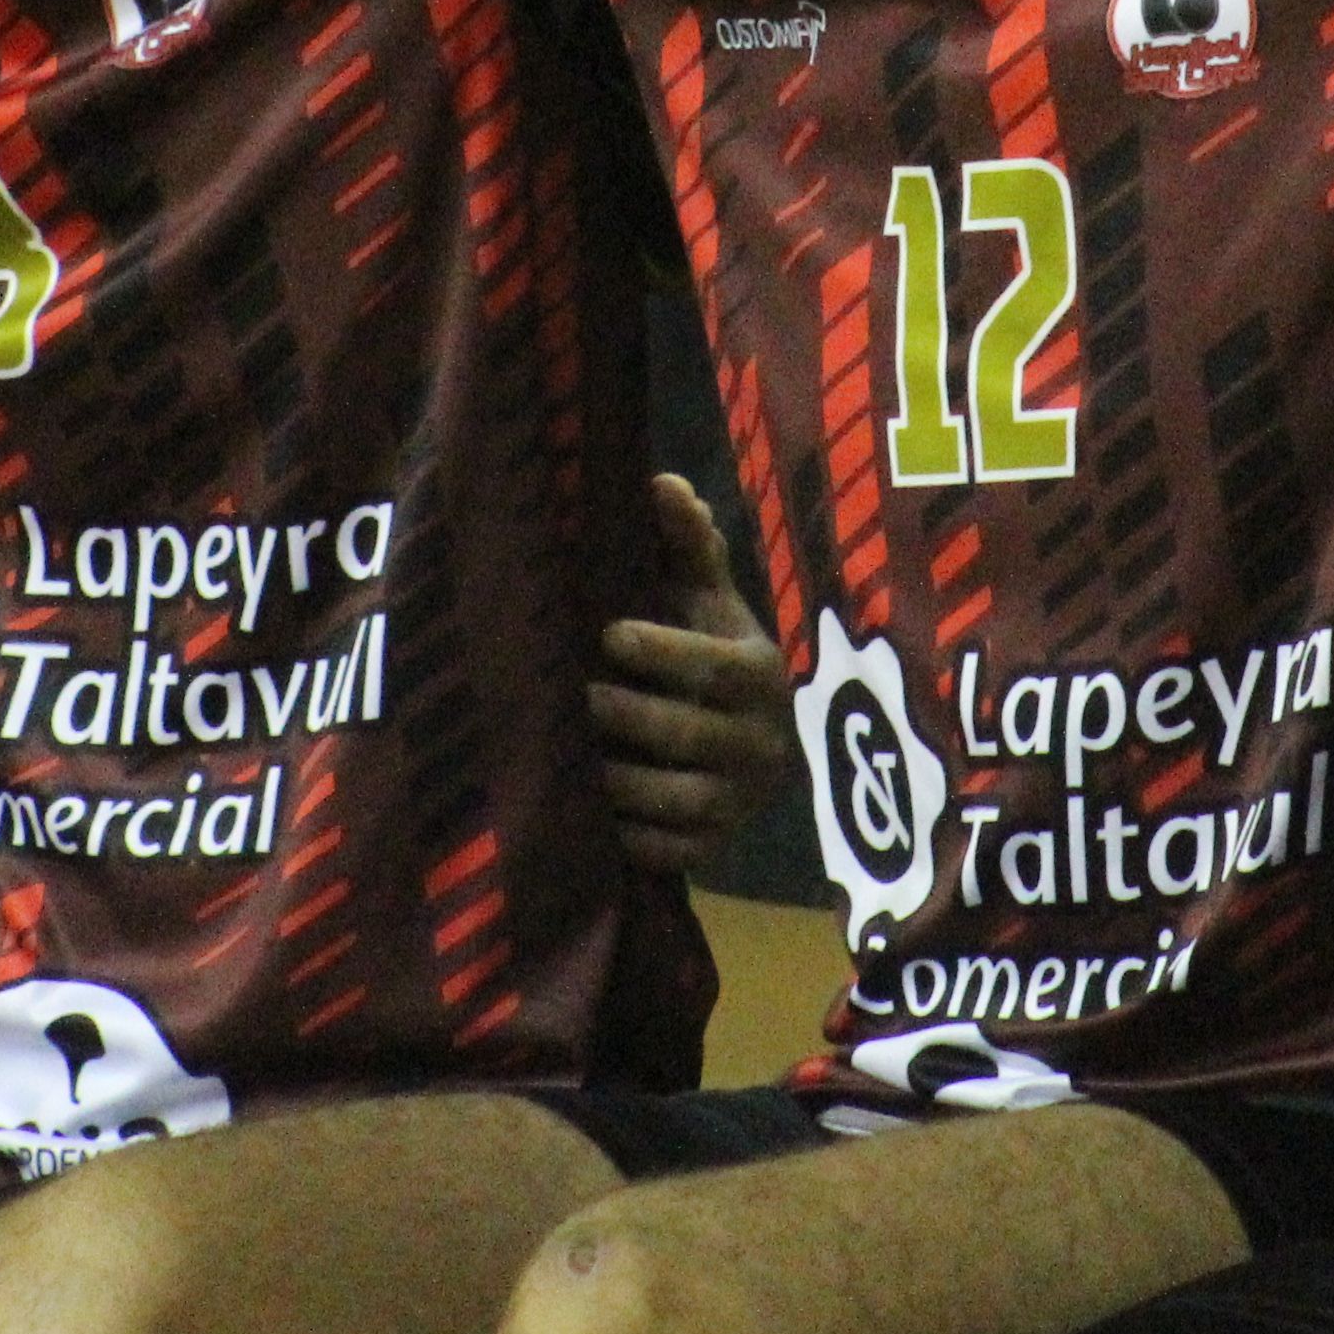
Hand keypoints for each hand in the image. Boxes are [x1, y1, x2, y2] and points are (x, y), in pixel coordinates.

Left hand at [592, 475, 790, 875]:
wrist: (756, 742)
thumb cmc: (712, 651)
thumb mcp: (708, 600)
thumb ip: (687, 546)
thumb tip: (660, 481)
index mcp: (759, 674)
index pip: (715, 667)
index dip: (664, 652)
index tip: (610, 636)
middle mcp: (761, 741)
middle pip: (690, 735)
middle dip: (630, 717)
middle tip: (574, 699)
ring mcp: (741, 801)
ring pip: (676, 800)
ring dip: (620, 781)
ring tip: (572, 759)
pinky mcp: (717, 846)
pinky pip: (671, 851)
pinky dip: (629, 836)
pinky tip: (588, 816)